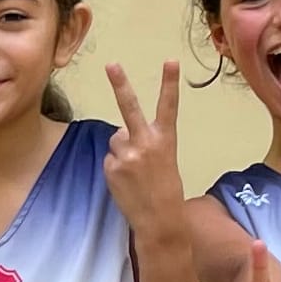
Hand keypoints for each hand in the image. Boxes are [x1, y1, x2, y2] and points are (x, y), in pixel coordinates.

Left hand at [102, 61, 186, 236]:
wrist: (160, 221)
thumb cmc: (165, 191)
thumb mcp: (164, 162)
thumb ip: (144, 143)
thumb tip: (122, 135)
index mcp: (166, 140)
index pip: (168, 107)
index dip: (169, 83)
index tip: (170, 61)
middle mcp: (146, 143)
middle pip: (130, 108)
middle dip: (120, 85)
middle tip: (111, 64)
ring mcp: (127, 155)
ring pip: (116, 140)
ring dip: (122, 152)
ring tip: (135, 174)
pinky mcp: (111, 167)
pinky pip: (109, 159)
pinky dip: (115, 168)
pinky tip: (127, 182)